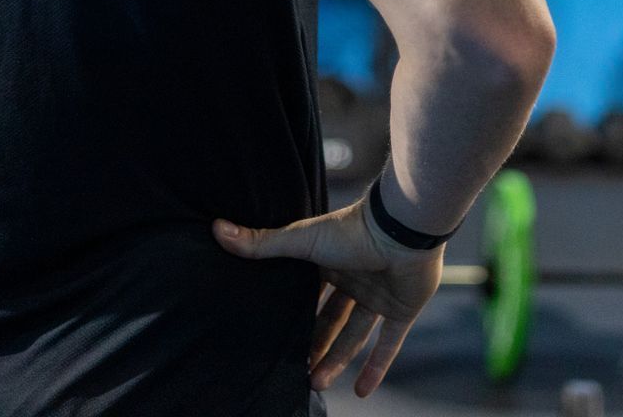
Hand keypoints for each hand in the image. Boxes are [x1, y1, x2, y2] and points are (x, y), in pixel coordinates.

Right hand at [214, 196, 442, 397]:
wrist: (404, 231)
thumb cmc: (352, 231)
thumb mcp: (301, 240)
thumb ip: (262, 243)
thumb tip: (218, 230)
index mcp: (330, 260)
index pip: (310, 292)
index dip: (296, 314)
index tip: (276, 336)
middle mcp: (355, 278)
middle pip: (331, 318)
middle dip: (315, 344)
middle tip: (297, 369)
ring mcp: (379, 294)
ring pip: (355, 334)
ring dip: (337, 359)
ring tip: (316, 384)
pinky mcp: (402, 309)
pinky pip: (388, 344)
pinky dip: (377, 367)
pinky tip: (362, 392)